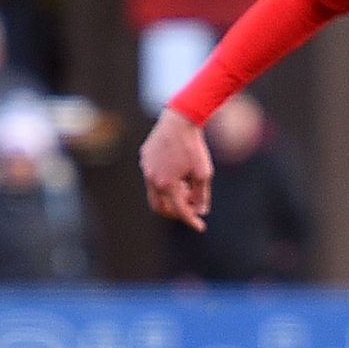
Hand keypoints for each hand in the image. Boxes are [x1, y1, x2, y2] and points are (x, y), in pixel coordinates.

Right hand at [140, 108, 213, 231]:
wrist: (180, 120)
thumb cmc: (194, 147)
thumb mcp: (203, 173)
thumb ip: (202, 195)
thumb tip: (201, 211)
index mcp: (167, 185)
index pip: (180, 211)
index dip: (191, 220)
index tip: (201, 227)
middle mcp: (152, 179)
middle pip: (160, 207)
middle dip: (175, 212)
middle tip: (189, 210)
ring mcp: (146, 168)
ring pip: (155, 192)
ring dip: (170, 196)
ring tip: (187, 189)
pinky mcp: (145, 157)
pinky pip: (153, 176)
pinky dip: (165, 182)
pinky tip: (178, 174)